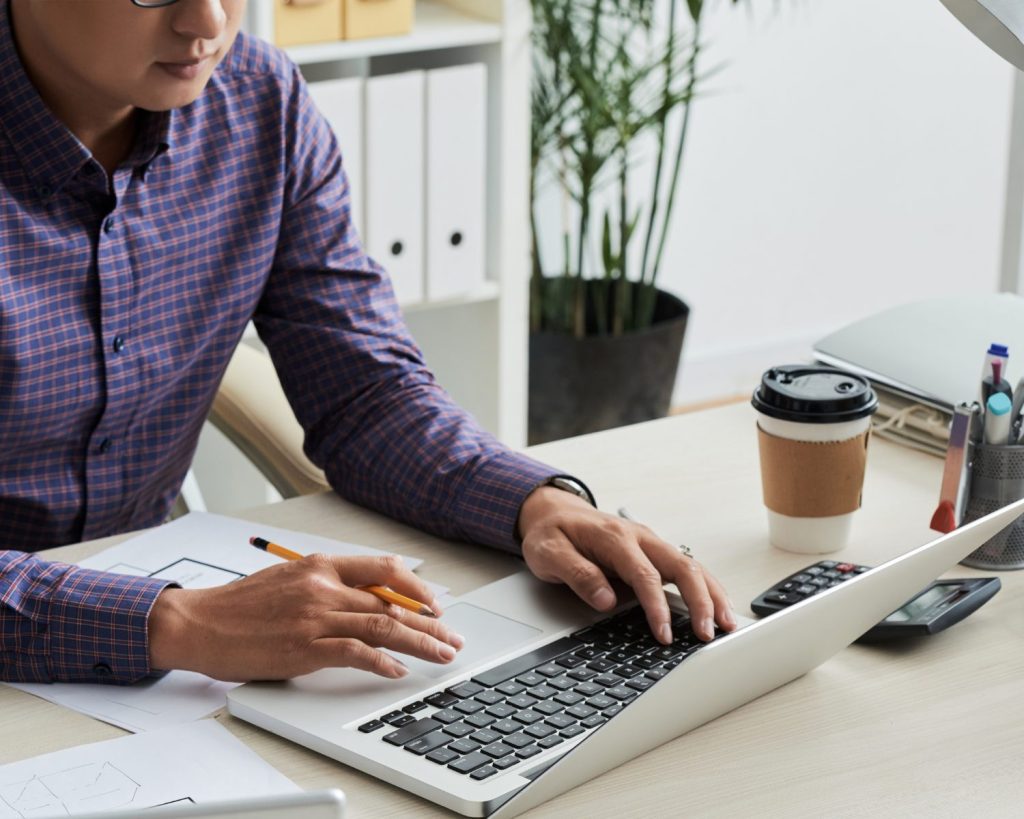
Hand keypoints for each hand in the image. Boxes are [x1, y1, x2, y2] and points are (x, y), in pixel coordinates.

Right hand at [148, 554, 463, 681]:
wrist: (198, 623)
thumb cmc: (240, 605)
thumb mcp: (289, 579)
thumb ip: (327, 584)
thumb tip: (367, 599)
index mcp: (321, 565)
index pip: (384, 569)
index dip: (416, 588)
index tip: (434, 605)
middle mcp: (323, 587)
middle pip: (392, 602)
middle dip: (429, 622)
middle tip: (451, 637)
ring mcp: (316, 617)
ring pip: (383, 625)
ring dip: (420, 642)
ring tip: (441, 654)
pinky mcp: (305, 648)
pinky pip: (356, 652)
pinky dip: (382, 662)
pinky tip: (398, 670)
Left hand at [518, 487, 736, 643]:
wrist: (553, 511)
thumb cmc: (552, 532)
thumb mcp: (549, 553)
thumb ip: (577, 574)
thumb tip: (606, 600)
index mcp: (614, 537)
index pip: (644, 575)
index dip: (657, 607)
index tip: (664, 633)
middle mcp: (639, 537)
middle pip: (682, 566)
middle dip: (700, 601)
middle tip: (708, 633)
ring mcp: (650, 544)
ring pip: (692, 566)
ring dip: (712, 595)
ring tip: (726, 624)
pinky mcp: (653, 552)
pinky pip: (686, 568)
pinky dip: (705, 587)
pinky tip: (716, 607)